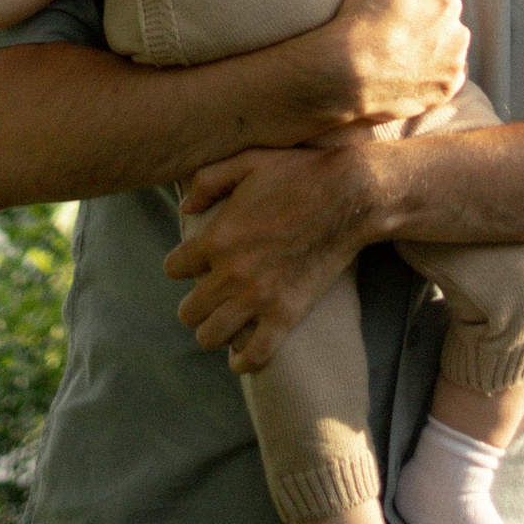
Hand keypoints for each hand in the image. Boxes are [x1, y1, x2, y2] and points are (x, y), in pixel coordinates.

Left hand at [165, 138, 375, 369]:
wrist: (349, 196)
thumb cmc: (299, 173)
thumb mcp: (248, 162)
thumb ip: (209, 181)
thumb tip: (185, 207)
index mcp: (217, 237)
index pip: (174, 269)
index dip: (181, 266)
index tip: (194, 264)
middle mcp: (231, 273)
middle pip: (188, 311)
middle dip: (194, 304)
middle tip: (208, 297)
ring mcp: (258, 298)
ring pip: (211, 337)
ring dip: (213, 331)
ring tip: (224, 322)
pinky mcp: (286, 315)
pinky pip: (253, 355)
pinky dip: (243, 361)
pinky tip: (240, 356)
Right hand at [312, 0, 466, 126]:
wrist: (344, 73)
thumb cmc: (360, 17)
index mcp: (448, 2)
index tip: (386, 0)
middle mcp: (459, 36)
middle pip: (438, 19)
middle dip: (420, 18)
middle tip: (388, 25)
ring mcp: (452, 68)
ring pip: (442, 49)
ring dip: (426, 46)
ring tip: (395, 49)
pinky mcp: (442, 95)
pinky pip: (439, 78)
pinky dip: (427, 74)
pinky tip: (404, 70)